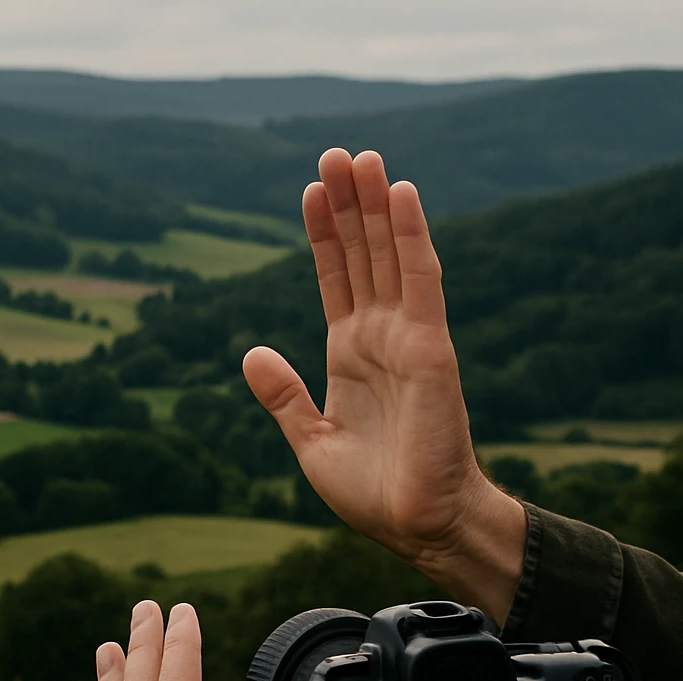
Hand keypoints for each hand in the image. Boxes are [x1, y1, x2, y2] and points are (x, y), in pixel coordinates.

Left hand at [243, 149, 525, 621]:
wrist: (416, 525)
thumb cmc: (375, 492)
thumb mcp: (313, 440)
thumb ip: (284, 396)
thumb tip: (250, 352)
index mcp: (351, 355)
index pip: (336, 279)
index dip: (324, 235)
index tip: (312, 190)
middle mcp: (382, 338)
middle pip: (363, 255)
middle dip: (351, 204)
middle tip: (338, 152)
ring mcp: (409, 339)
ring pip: (391, 256)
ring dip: (378, 206)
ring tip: (363, 157)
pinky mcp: (432, 349)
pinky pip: (421, 282)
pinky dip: (412, 236)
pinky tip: (403, 194)